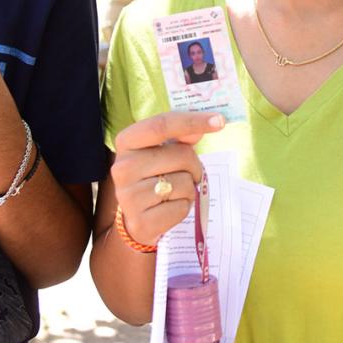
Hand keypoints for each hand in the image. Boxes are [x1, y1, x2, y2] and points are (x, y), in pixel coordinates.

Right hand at [111, 111, 223, 246]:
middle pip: (181, 155)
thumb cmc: (154, 176)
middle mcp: (122, 167)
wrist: (136, 217)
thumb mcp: (162, 151)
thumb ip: (181, 137)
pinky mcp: (141, 222)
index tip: (219, 120)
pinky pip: (181, 208)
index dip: (193, 120)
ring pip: (184, 183)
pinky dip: (184, 207)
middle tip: (188, 173)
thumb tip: (203, 127)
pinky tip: (169, 207)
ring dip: (188, 188)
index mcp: (126, 142)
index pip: (162, 125)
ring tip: (173, 192)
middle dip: (194, 165)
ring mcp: (129, 196)